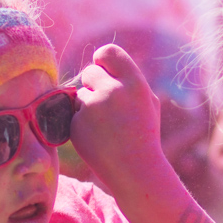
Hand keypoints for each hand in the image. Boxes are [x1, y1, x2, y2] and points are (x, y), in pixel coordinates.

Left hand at [70, 44, 164, 191]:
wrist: (136, 170)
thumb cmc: (144, 135)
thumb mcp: (148, 102)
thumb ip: (128, 80)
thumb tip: (103, 64)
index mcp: (135, 84)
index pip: (108, 52)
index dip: (102, 60)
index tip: (102, 68)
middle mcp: (113, 91)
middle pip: (89, 72)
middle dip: (94, 85)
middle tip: (106, 106)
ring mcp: (92, 109)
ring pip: (80, 95)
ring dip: (88, 106)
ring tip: (107, 127)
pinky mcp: (77, 125)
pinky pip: (73, 115)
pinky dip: (82, 125)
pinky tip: (98, 139)